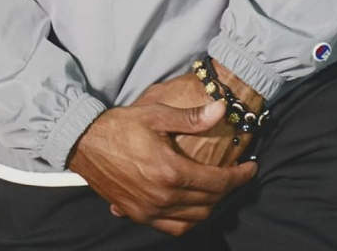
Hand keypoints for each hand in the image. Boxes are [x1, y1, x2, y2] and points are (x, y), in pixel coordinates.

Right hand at [106, 68, 264, 222]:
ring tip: (216, 189)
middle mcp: (163, 197)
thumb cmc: (120, 125)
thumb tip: (221, 109)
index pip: (218, 182)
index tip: (251, 168)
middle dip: (227, 189)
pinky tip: (192, 206)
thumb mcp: (156, 114)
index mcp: (171, 171)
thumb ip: (191, 117)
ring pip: (193, 219)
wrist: (85, 143)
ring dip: (210, 206)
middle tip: (235, 175)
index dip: (239, 176)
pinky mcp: (138, 215)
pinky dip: (188, 220)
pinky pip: (172, 227)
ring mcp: (149, 210)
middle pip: (209, 202)